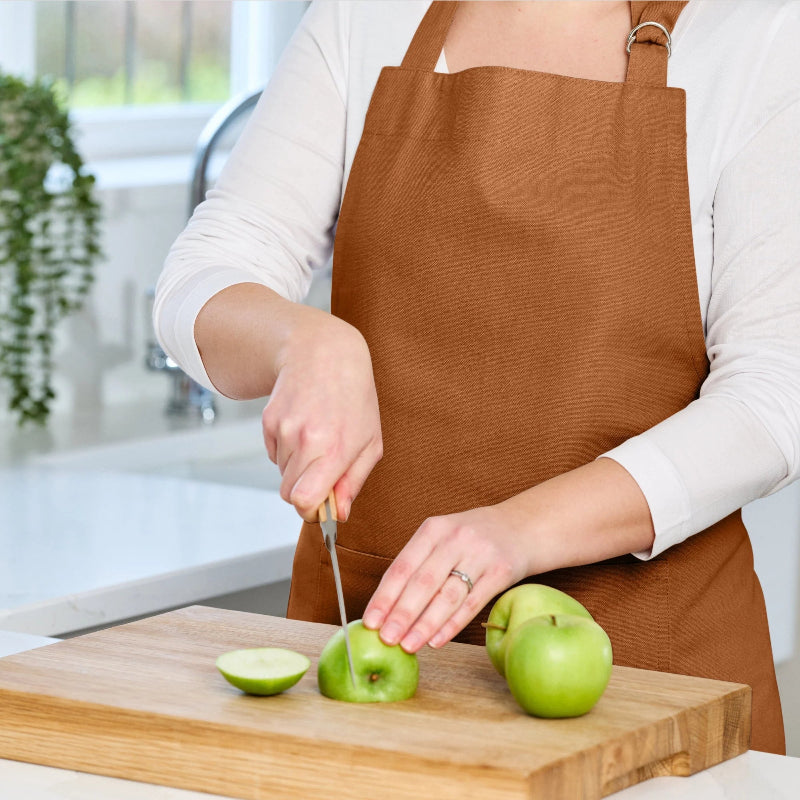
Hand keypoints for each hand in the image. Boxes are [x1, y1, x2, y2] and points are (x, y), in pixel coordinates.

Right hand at [261, 312, 382, 521]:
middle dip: (305, 490)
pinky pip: (273, 454)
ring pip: (282, 473)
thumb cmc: (355, 398)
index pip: (304, 501)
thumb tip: (338, 513)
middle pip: (289, 494)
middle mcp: (305, 441)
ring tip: (317, 437)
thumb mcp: (370, 441)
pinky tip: (303, 426)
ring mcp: (283, 430)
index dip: (311, 512)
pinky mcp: (268, 422)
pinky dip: (286, 449)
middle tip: (323, 470)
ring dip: (297, 466)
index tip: (321, 507)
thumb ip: (353, 482)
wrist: (324, 353)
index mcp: (334, 450)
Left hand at [361, 505, 531, 652]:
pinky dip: (452, 624)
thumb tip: (387, 607)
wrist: (523, 526)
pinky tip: (436, 641)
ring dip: (424, 624)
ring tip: (408, 645)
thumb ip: (419, 564)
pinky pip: (473, 603)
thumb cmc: (473, 538)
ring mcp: (480, 554)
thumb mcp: (444, 537)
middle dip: (401, 614)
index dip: (385, 596)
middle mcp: (455, 538)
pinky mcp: (501, 571)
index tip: (370, 621)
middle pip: (423, 582)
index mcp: (434, 529)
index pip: (403, 566)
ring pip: (447, 595)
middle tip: (386, 639)